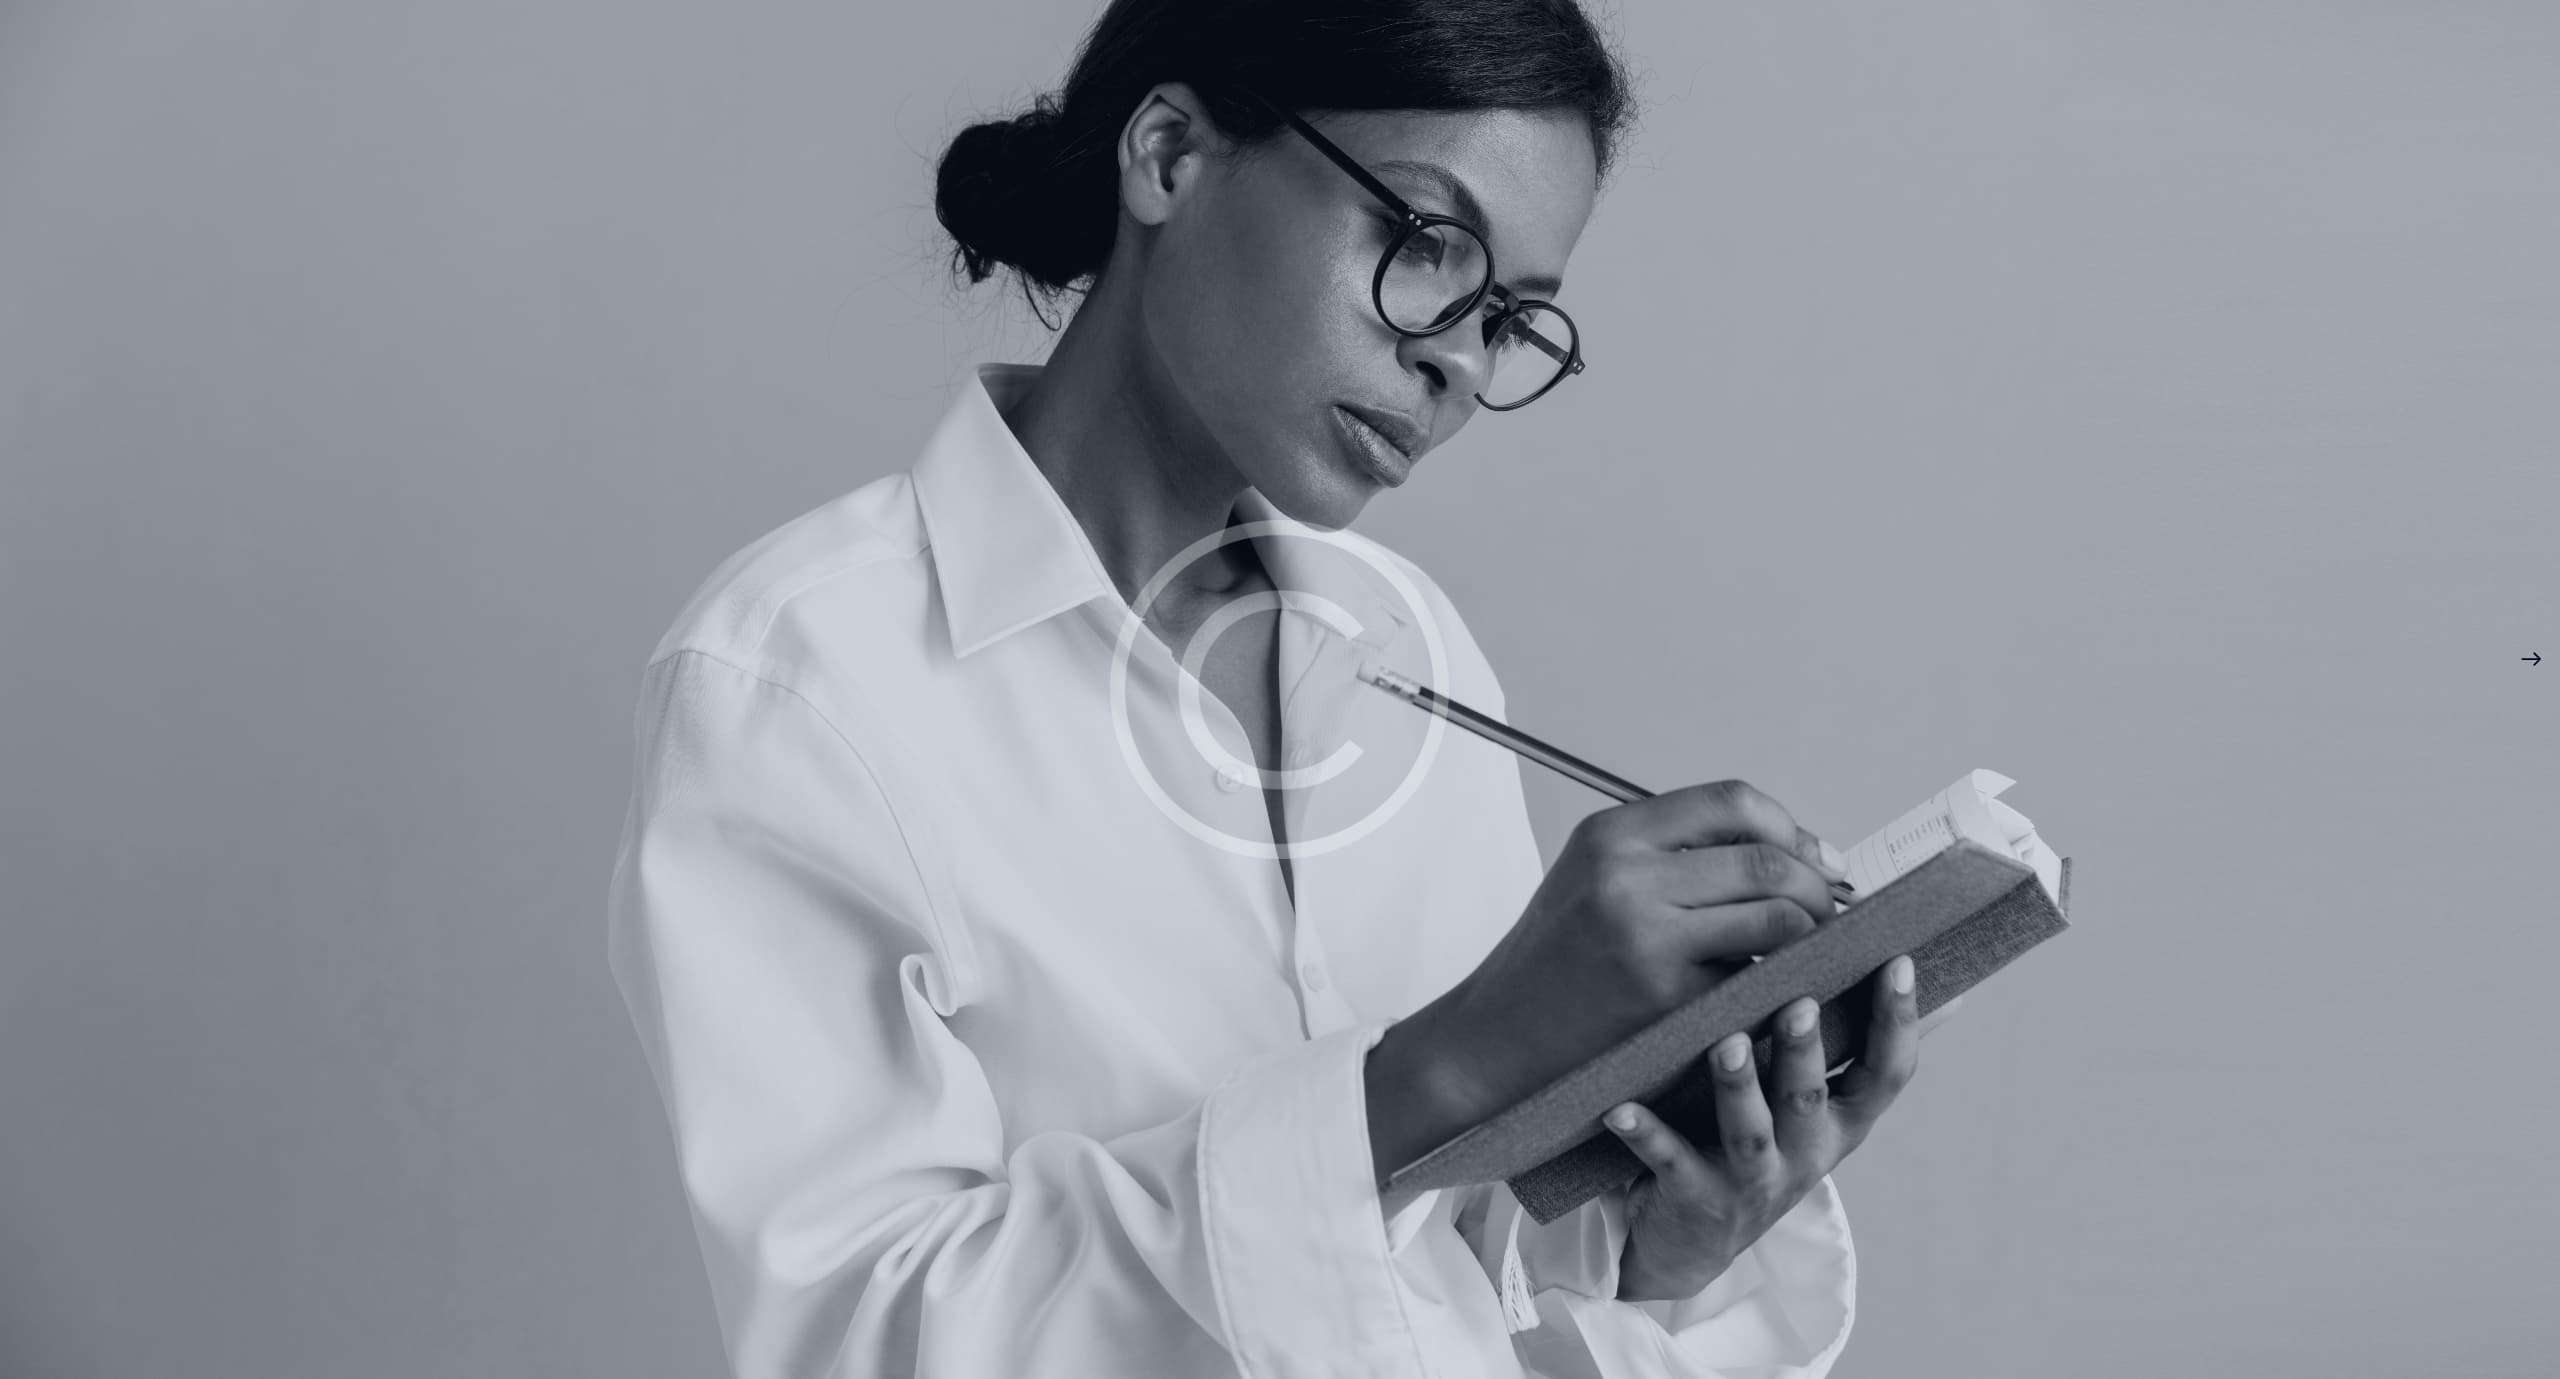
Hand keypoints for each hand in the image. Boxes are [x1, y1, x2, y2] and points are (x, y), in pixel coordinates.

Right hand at [1391, 780, 1849, 1136]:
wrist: (1491, 1047)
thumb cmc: (1554, 970)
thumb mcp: (1592, 884)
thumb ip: (1670, 859)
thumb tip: (1789, 854)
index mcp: (1609, 835)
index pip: (1733, 802)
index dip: (1791, 829)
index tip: (1820, 862)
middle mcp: (1625, 874)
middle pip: (1768, 860)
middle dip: (1819, 889)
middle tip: (1832, 917)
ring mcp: (1645, 937)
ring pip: (1779, 917)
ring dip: (1813, 938)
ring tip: (1811, 956)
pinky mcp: (1664, 1000)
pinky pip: (1758, 981)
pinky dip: (1782, 987)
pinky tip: (1779, 998)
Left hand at [1602, 955, 1922, 1301]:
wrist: (1694, 1244)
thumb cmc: (1759, 1147)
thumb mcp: (1816, 1107)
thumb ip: (1859, 1051)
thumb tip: (1946, 992)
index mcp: (1839, 1124)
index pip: (1885, 1074)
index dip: (1898, 1023)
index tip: (1900, 963)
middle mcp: (1804, 1154)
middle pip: (1809, 1099)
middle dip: (1805, 1052)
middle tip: (1797, 1002)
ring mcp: (1750, 1180)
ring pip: (1748, 1131)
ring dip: (1737, 1086)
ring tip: (1726, 1042)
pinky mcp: (1695, 1198)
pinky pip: (1669, 1161)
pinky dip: (1645, 1134)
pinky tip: (1620, 1108)